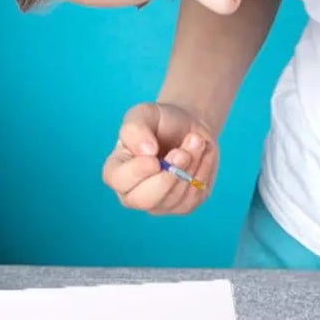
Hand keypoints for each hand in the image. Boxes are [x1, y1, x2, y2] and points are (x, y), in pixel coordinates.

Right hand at [101, 101, 218, 215]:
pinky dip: (202, 170)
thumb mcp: (143, 114)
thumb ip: (135, 129)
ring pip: (174, 197)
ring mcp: (159, 204)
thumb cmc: (160, 122)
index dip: (137, 171)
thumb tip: (145, 151)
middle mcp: (133, 194)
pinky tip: (200, 153)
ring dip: (190, 166)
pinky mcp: (184, 206)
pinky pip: (194, 195)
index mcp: (116, 171)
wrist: (187, 128)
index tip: (154, 157)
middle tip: (182, 152)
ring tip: (195, 140)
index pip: (118, 180)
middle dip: (167, 175)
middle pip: (145, 200)